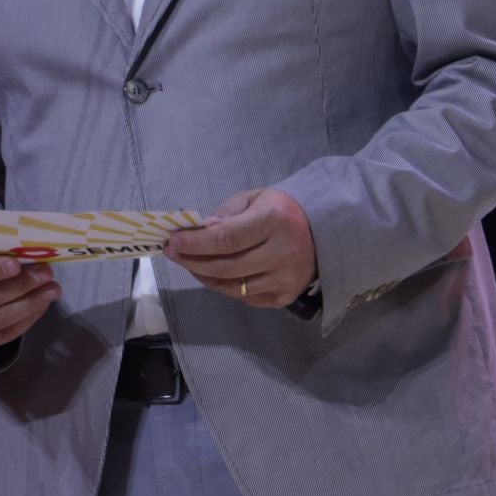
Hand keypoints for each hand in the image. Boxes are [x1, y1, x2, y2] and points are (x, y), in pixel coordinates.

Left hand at [164, 188, 316, 307]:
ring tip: (190, 264)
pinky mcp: (284, 297)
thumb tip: (200, 231)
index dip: (196, 243)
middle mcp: (282, 252)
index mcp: (274, 221)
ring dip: (205, 276)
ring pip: (233, 286)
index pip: (227, 238)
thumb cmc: (280, 210)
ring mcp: (285, 279)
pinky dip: (225, 287)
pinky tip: (214, 274)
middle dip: (193, 261)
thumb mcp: (254, 199)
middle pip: (227, 266)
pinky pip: (245, 297)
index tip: (173, 241)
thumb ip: (226, 213)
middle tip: (174, 254)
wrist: (322, 231)